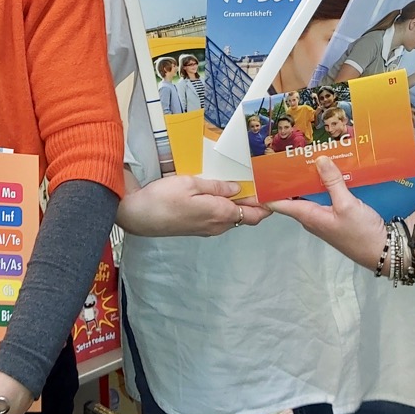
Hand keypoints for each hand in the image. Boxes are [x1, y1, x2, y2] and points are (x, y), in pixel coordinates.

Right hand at [116, 175, 270, 236]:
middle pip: (247, 217)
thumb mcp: (191, 184)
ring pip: (233, 218)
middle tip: (263, 185)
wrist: (138, 216)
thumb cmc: (163, 198)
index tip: (276, 191)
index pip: (255, 214)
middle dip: (258, 204)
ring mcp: (208, 229)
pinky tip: (223, 196)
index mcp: (221, 213)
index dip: (267, 204)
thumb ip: (217, 186)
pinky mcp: (197, 228)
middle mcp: (218, 225)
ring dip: (241, 206)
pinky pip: (220, 219)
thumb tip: (238, 188)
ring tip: (246, 187)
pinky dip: (227, 208)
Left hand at [266, 156, 385, 269]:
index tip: (259, 173)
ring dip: (306, 180)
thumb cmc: (362, 233)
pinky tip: (327, 172)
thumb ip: (332, 182)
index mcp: (308, 216)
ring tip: (305, 158)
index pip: (278, 203)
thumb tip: (318, 159)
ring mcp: (323, 217)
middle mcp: (311, 217)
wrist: (383, 252)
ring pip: (309, 195)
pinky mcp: (335, 215)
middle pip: (293, 196)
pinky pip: (322, 197)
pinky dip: (322, 185)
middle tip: (285, 156)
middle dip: (288, 178)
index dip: (267, 190)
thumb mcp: (347, 205)